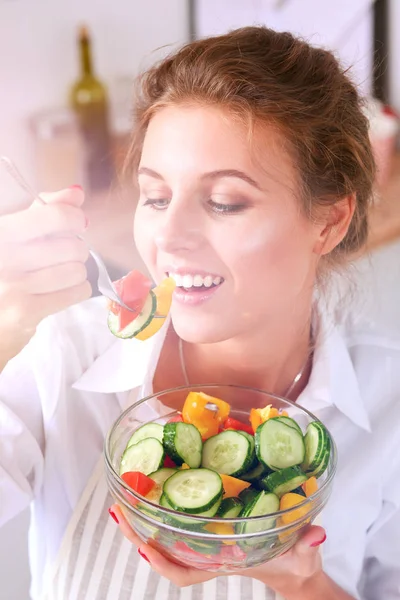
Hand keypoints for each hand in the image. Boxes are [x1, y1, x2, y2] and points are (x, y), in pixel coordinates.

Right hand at [0, 187, 90, 368]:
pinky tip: (61, 289)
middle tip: (63, 254)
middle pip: (70, 246)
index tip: (76, 222)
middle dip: (75, 249)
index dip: (73, 217)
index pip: (52, 216)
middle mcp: (3, 257)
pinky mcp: (25, 313)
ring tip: (59, 273)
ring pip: (75, 270)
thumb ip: (42, 211)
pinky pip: (75, 292)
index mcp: (0, 233)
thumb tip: (77, 193)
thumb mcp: (11, 233)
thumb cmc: (2, 268)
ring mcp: (13, 287)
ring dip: (75, 271)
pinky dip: (76, 289)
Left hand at [110, 503, 326, 596]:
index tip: (146, 550)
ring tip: (124, 496)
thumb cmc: (297, 562)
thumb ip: (308, 544)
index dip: (166, 564)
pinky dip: (169, 501)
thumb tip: (317, 534)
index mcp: (227, 560)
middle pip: (168, 550)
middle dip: (141, 535)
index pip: (189, 572)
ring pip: (171, 533)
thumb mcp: (304, 554)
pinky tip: (158, 481)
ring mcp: (211, 536)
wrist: (296, 565)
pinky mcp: (216, 520)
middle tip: (118, 511)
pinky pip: (186, 514)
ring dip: (146, 517)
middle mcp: (212, 549)